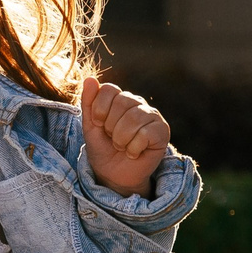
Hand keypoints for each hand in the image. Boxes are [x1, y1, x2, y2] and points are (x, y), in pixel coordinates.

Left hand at [79, 74, 169, 198]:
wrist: (113, 174)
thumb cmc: (103, 148)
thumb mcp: (90, 126)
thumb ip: (88, 102)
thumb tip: (89, 78)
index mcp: (120, 99)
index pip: (109, 89)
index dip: (99, 109)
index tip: (98, 125)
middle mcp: (138, 103)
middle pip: (122, 102)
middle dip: (110, 126)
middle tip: (112, 139)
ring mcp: (152, 115)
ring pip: (134, 118)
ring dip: (121, 139)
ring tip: (122, 146)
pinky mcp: (163, 131)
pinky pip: (146, 134)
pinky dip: (133, 148)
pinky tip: (134, 152)